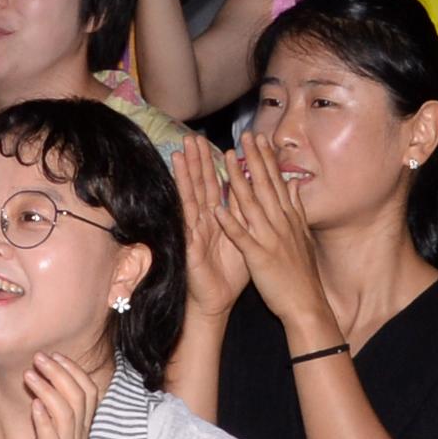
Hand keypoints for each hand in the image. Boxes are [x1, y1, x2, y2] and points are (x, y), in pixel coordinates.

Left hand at [5, 349, 100, 438]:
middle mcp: (77, 436)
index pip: (88, 391)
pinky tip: (34, 405)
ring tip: (30, 374)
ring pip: (65, 413)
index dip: (74, 370)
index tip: (54, 355)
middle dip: (59, 372)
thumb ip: (53, 412)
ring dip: (48, 390)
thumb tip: (43, 382)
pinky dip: (44, 420)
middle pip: (78, 397)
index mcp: (80, 428)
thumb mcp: (53, 435)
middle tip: (39, 357)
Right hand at [173, 137, 248, 319]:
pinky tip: (182, 189)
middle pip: (202, 186)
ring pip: (190, 198)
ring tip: (180, 152)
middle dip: (198, 161)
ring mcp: (194, 232)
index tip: (220, 141)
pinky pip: (186, 223)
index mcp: (220, 219)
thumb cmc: (230, 273)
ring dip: (185, 176)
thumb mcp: (245, 239)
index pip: (219, 186)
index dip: (219, 164)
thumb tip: (257, 192)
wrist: (217, 301)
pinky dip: (185, 205)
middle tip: (193, 137)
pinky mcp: (188, 246)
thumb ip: (248, 216)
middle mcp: (204, 222)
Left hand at [218, 132, 329, 333]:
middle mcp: (280, 223)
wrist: (306, 304)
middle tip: (245, 136)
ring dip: (239, 181)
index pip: (276, 182)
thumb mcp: (303, 235)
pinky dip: (231, 222)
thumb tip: (295, 183)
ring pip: (251, 204)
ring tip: (227, 160)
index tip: (259, 138)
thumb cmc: (302, 273)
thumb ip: (297, 208)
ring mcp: (270, 239)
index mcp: (289, 218)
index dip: (267, 159)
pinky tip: (218, 208)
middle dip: (254, 160)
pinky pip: (242, 237)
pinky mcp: (258, 257)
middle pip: (265, 186)